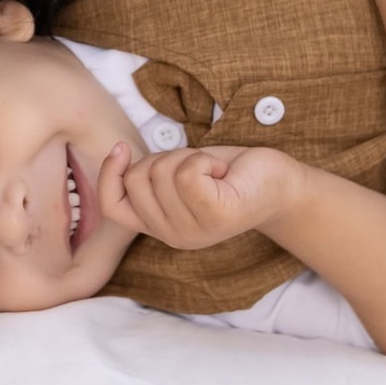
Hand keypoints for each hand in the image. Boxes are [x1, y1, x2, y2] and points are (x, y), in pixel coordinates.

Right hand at [97, 142, 304, 250]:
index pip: (113, 207)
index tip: (122, 148)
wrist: (277, 184)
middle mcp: (173, 236)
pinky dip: (203, 160)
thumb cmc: (227, 174)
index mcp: (160, 228)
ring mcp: (194, 230)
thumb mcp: (177, 177)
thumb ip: (149, 178)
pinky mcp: (216, 216)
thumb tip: (116, 151)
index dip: (108, 175)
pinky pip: (187, 172)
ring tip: (211, 172)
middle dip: (163, 157)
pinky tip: (221, 173)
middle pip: (136, 178)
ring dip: (188, 157)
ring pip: (162, 171)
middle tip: (195, 168)